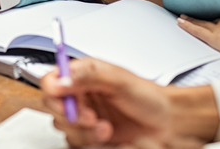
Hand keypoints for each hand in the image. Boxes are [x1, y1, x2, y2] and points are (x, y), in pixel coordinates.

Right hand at [41, 59, 217, 146]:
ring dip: (84, 131)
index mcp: (83, 76)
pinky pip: (76, 142)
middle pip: (54, 108)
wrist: (168, 123)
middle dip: (72, 116)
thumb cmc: (149, 98)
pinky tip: (107, 136)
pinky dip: (90, 142)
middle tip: (90, 117)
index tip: (64, 101)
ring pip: (64, 128)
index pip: (51, 81)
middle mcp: (80, 96)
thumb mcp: (119, 80)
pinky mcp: (90, 136)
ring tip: (105, 128)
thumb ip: (87, 76)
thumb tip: (60, 80)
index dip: (53, 92)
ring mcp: (84, 117)